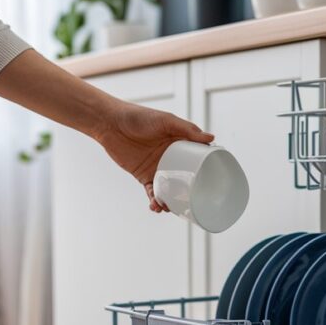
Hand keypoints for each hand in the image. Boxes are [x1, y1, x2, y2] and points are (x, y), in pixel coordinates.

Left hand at [96, 101, 213, 211]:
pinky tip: (156, 206)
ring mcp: (158, 168)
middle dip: (190, 192)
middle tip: (195, 202)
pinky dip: (155, 200)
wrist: (110, 124)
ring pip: (170, 188)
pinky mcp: (143, 176)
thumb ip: (187, 130)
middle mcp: (171, 158)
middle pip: (186, 178)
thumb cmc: (139, 117)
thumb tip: (211, 138)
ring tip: (172, 207)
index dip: (206, 169)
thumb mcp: (166, 121)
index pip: (197, 158)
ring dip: (172, 200)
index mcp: (180, 144)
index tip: (215, 181)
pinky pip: (152, 192)